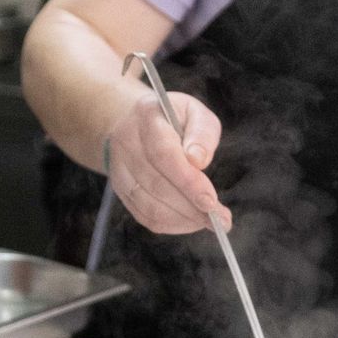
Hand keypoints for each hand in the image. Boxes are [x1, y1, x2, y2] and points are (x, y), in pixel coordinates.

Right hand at [105, 90, 231, 234]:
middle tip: (218, 218)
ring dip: (182, 218)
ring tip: (208, 220)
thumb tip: (198, 161)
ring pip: (148, 204)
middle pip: (156, 183)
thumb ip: (202, 132)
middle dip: (190, 206)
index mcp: (147, 115)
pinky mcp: (120, 189)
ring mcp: (118, 168)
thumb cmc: (175, 118)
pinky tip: (190, 221)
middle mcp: (125, 141)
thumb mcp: (195, 113)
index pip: (163, 154)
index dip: (187, 181)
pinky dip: (170, 224)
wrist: (137, 123)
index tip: (210, 201)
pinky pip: (143, 215)